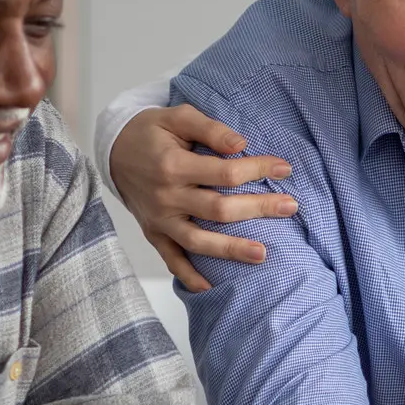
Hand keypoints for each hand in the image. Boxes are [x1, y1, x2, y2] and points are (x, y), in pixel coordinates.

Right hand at [109, 104, 298, 291]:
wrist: (113, 151)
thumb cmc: (150, 132)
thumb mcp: (177, 117)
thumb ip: (210, 129)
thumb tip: (240, 144)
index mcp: (173, 165)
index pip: (225, 173)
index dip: (258, 169)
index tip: (284, 168)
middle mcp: (166, 197)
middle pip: (218, 210)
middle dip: (258, 208)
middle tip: (290, 206)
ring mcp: (159, 220)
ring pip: (199, 242)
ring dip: (231, 250)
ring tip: (263, 254)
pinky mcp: (154, 233)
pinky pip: (172, 260)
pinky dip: (190, 277)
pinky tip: (212, 287)